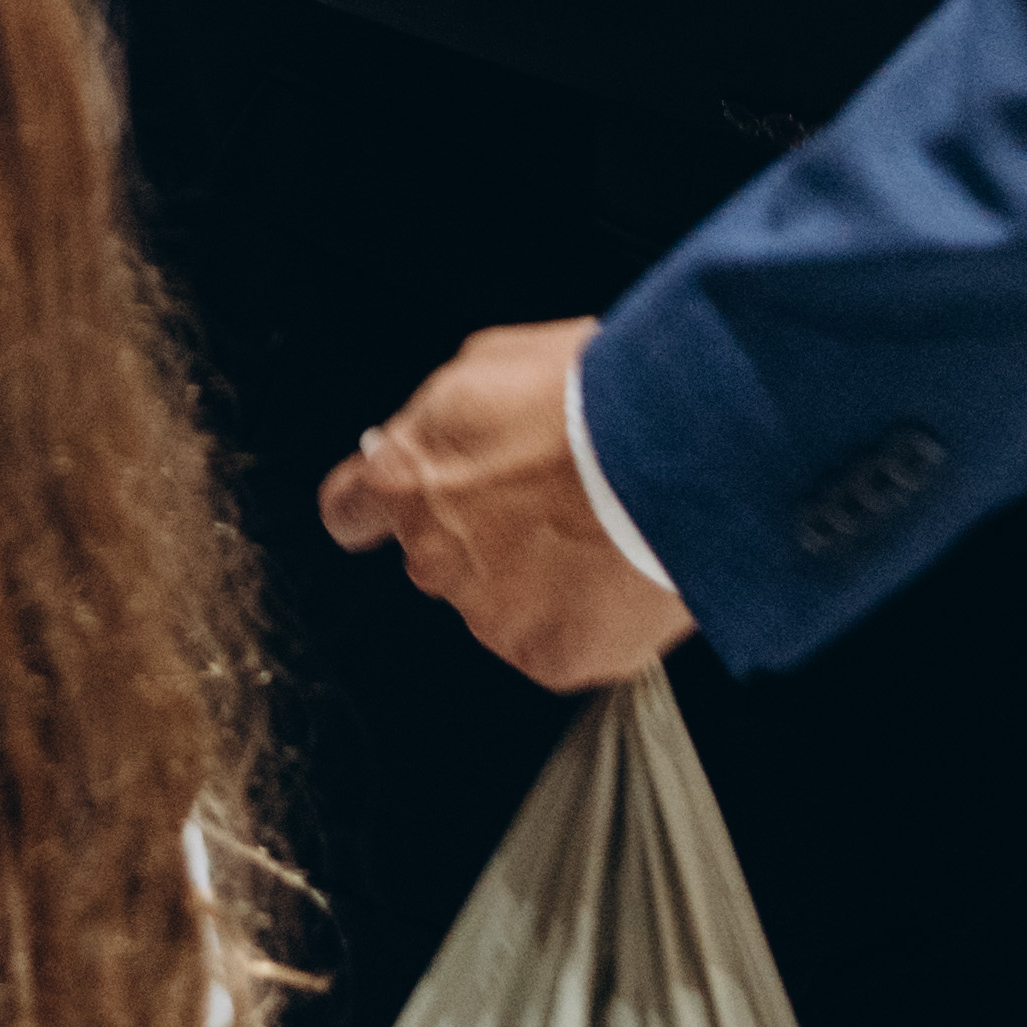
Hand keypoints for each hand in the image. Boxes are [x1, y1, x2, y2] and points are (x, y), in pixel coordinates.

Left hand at [320, 320, 690, 694]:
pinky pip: (556, 641)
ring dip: (535, 578)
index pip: (349, 512)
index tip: (374, 516)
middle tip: (546, 503)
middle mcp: (434, 557)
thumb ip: (442, 421)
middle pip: (437, 558)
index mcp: (407, 481)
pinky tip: (619, 577)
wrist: (677, 455)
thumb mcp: (487, 369)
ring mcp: (491, 615)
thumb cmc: (589, 397)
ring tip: (598, 535)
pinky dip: (585, 618)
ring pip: (499, 603)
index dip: (366, 512)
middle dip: (478, 537)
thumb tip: (433, 438)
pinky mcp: (550, 657)